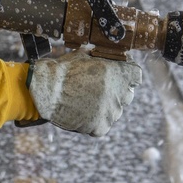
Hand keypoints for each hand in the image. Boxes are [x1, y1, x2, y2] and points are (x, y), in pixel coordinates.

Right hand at [27, 51, 141, 135]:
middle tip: (99, 87)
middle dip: (117, 90)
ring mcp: (110, 112)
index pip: (136, 74)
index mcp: (116, 73)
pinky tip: (83, 111)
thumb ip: (100, 58)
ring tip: (86, 100)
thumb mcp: (83, 55)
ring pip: (115, 110)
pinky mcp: (100, 127)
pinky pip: (103, 123)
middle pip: (127, 94)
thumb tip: (108, 57)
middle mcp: (117, 94)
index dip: (128, 73)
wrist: (46, 91)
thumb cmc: (62, 71)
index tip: (121, 73)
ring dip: (106, 105)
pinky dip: (95, 119)